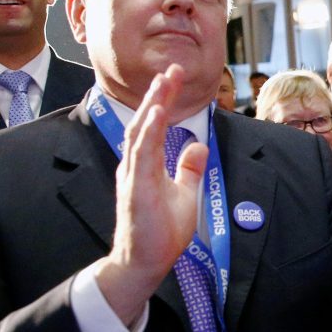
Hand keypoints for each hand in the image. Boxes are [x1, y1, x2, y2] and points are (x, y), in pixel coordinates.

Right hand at [95, 64, 207, 325]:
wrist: (144, 263)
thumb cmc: (160, 233)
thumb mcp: (184, 194)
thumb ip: (188, 170)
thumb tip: (197, 146)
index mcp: (145, 165)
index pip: (153, 126)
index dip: (163, 100)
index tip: (174, 77)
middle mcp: (135, 165)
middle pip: (145, 122)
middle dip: (158, 95)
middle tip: (171, 69)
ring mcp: (133, 176)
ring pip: (141, 133)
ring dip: (152, 106)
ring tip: (164, 82)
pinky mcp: (136, 189)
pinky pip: (141, 155)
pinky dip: (149, 132)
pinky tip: (156, 114)